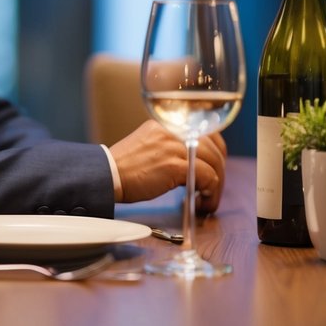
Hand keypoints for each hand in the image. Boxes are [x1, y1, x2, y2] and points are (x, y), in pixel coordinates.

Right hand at [109, 121, 227, 213]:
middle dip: (219, 171)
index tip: (214, 169)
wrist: (106, 175)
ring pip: (214, 162)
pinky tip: (201, 202)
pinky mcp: (175, 164)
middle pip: (215, 147)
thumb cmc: (124, 168)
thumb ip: (172, 147)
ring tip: (208, 200)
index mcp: (169, 123)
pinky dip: (210, 192)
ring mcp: (176, 145)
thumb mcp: (151, 145)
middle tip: (213, 190)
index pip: (207, 131)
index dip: (216, 153)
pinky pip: (207, 177)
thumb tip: (195, 162)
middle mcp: (175, 129)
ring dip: (216, 185)